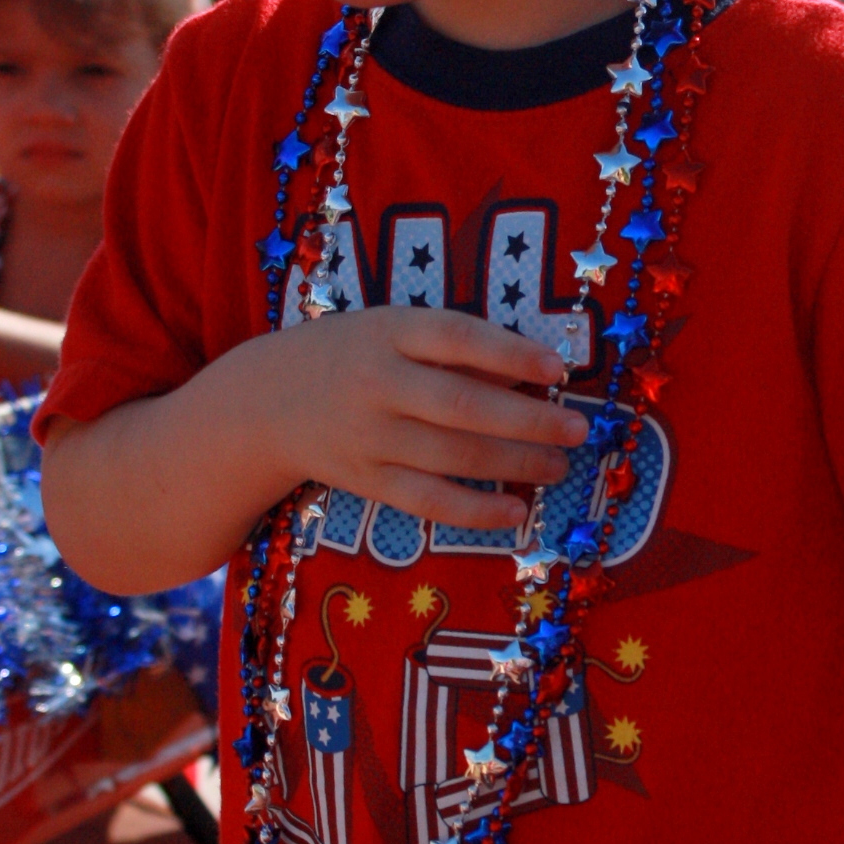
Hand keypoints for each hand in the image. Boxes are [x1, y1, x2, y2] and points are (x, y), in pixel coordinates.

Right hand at [257, 306, 587, 530]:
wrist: (265, 404)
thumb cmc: (352, 357)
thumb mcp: (393, 331)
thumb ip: (458, 350)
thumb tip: (532, 374)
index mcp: (388, 332)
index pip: (457, 337)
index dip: (511, 352)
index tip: (559, 368)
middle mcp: (377, 384)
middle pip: (462, 405)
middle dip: (528, 420)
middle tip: (577, 429)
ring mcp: (369, 437)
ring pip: (452, 457)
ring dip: (515, 464)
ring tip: (559, 466)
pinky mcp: (366, 481)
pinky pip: (428, 501)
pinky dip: (476, 511)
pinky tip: (517, 513)